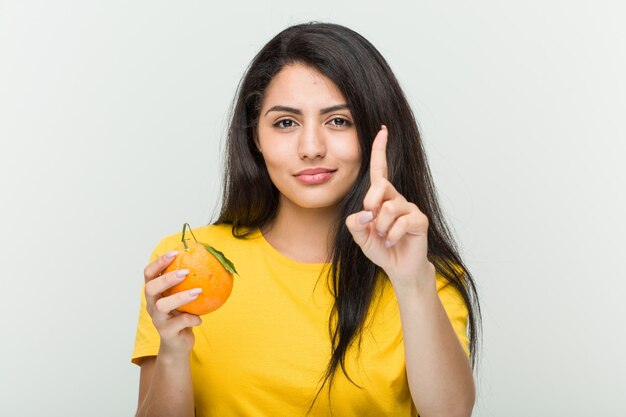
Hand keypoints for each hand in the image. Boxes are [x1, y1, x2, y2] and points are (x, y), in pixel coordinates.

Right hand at [143, 251, 202, 357]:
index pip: (149, 274)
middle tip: (185, 272)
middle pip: (151, 288)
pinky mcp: (166, 332)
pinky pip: (179, 323)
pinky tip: (200, 319)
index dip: (159, 262)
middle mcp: (152, 304)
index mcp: (155, 293)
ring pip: (162, 305)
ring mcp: (157, 319)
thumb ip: (189, 283)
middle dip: (167, 278)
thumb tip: (212, 260)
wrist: (177, 344)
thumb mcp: (184, 298)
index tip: (175, 253)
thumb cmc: (182, 315)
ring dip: (181, 297)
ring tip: (198, 292)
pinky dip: (191, 319)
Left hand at [345, 126, 434, 291]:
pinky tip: (393, 242)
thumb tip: (364, 213)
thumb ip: (355, 224)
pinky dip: (392, 236)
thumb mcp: (360, 236)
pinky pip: (401, 223)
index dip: (380, 150)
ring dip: (381, 227)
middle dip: (371, 204)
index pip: (380, 170)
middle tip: (372, 222)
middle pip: (380, 187)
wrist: (399, 267)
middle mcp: (397, 198)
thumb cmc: (381, 248)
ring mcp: (410, 208)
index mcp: (382, 197)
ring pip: (388, 209)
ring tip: (385, 237)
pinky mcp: (419, 220)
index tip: (382, 130)